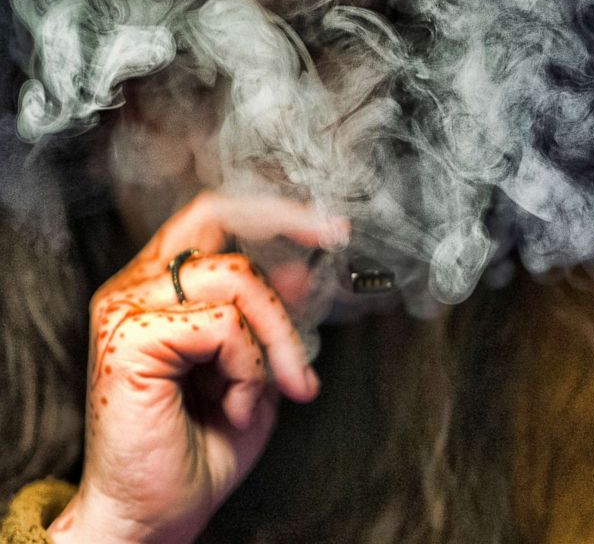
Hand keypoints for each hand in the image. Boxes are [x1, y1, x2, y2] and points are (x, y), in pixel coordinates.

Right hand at [47, 191, 349, 543]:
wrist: (156, 514)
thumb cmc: (199, 448)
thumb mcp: (256, 369)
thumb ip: (270, 319)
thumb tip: (302, 270)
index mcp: (160, 289)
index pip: (212, 217)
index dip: (272, 210)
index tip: (330, 228)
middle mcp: (136, 288)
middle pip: (217, 218)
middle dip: (286, 223)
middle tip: (335, 239)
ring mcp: (127, 309)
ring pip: (238, 277)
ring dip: (277, 335)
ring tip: (277, 387)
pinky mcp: (130, 337)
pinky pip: (224, 323)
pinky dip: (250, 365)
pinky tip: (237, 403)